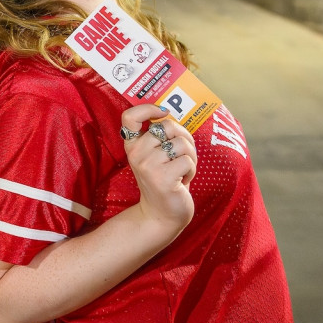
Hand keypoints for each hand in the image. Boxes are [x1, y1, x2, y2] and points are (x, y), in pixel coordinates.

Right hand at [120, 104, 197, 235]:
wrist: (161, 214)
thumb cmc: (164, 179)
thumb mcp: (155, 155)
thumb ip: (159, 136)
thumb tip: (169, 115)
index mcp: (132, 145)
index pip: (130, 116)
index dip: (148, 108)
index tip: (162, 112)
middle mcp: (136, 153)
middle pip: (167, 126)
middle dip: (183, 138)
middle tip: (181, 154)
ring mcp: (148, 166)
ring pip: (181, 144)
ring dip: (190, 157)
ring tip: (181, 170)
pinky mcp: (163, 178)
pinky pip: (188, 160)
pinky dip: (192, 170)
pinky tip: (182, 181)